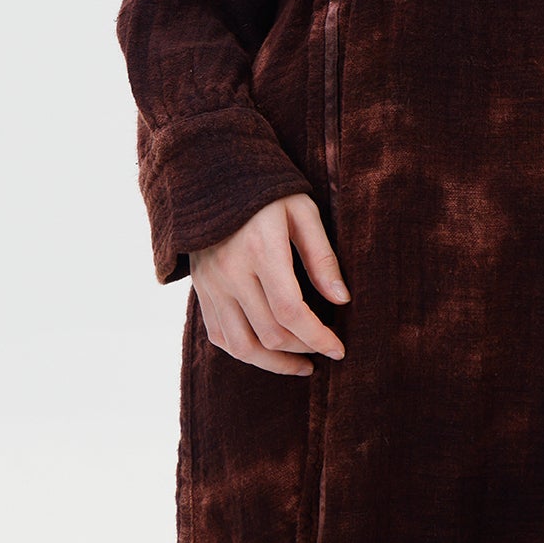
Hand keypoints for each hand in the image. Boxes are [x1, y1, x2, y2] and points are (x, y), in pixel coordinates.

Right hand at [188, 192, 350, 376]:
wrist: (213, 177)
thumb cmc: (267, 192)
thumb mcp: (303, 212)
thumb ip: (322, 257)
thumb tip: (342, 300)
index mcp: (261, 250)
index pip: (290, 311)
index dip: (317, 337)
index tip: (339, 349)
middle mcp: (231, 273)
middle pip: (269, 333)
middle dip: (303, 349)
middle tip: (325, 350)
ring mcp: (211, 285)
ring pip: (241, 346)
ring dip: (274, 363)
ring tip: (301, 364)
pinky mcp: (201, 291)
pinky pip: (220, 336)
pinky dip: (246, 352)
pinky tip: (268, 351)